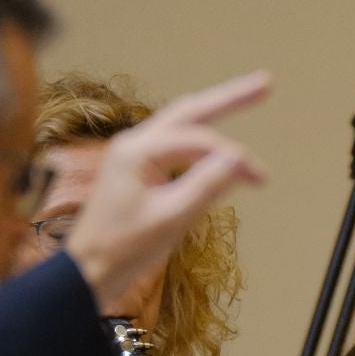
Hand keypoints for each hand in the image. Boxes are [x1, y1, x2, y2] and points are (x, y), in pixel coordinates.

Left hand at [64, 72, 270, 311]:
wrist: (88, 272)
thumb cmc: (123, 249)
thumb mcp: (170, 219)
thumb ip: (205, 185)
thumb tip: (238, 158)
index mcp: (138, 152)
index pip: (200, 142)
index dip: (235, 157)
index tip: (263, 179)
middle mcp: (135, 144)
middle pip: (190, 111)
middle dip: (228, 97)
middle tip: (266, 83)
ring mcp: (134, 156)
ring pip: (182, 124)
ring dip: (215, 112)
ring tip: (248, 97)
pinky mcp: (138, 171)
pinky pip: (176, 146)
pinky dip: (202, 141)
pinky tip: (218, 141)